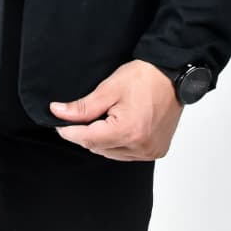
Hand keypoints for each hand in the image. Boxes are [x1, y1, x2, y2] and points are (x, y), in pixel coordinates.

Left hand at [49, 59, 183, 160]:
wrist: (171, 75)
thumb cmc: (143, 78)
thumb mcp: (108, 88)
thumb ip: (82, 106)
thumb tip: (58, 112)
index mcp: (127, 131)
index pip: (87, 138)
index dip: (69, 131)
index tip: (58, 124)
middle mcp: (140, 146)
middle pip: (98, 147)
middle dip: (86, 133)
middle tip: (82, 116)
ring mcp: (149, 151)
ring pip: (111, 153)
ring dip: (102, 140)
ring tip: (104, 119)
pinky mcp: (156, 151)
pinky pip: (127, 154)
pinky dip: (118, 144)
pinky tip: (118, 128)